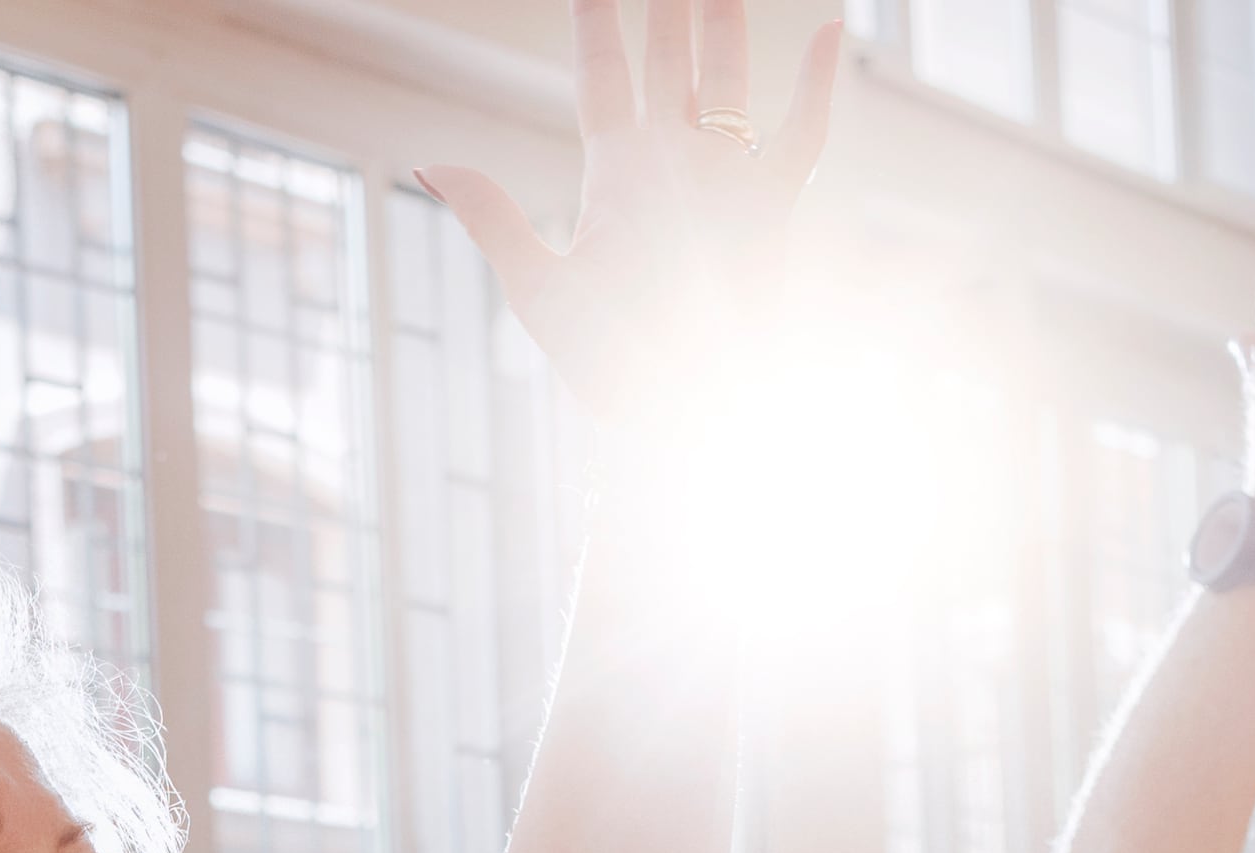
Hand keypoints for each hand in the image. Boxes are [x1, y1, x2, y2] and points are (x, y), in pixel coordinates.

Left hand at [423, 0, 837, 444]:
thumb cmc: (608, 365)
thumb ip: (496, 220)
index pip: (603, 75)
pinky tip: (827, 30)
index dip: (596, 21)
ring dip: (724, 26)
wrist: (680, 410)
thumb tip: (428, 161)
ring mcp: (724, 178)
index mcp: (615, 173)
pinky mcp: (770, 208)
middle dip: (666, 8)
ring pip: (728, 80)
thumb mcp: (541, 291)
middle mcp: (671, 162)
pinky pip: (800, 134)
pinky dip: (814, 85)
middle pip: (666, 62)